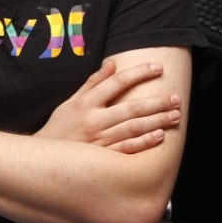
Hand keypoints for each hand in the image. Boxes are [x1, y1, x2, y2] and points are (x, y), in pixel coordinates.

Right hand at [35, 58, 181, 152]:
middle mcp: (94, 120)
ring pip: (134, 128)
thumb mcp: (71, 101)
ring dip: (157, 121)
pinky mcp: (104, 157)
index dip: (139, 73)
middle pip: (131, 107)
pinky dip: (144, 143)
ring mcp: (100, 140)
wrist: (45, 158)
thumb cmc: (60, 127)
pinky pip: (127, 149)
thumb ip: (93, 83)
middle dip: (157, 101)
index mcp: (86, 103)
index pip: (117, 82)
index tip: (158, 68)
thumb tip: (112, 63)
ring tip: (175, 115)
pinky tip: (159, 136)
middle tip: (176, 97)